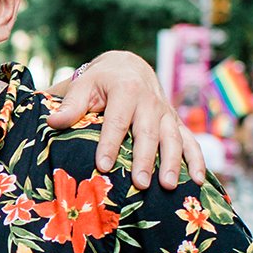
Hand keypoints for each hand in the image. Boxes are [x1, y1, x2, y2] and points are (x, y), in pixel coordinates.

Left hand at [49, 52, 204, 189]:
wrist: (128, 66)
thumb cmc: (100, 81)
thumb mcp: (83, 86)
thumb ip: (70, 105)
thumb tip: (53, 122)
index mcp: (126, 89)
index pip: (117, 120)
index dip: (110, 144)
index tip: (103, 166)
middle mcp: (151, 101)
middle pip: (148, 133)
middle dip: (145, 159)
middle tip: (140, 184)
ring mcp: (166, 113)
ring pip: (173, 138)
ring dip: (172, 162)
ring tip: (168, 186)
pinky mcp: (175, 123)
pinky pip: (190, 141)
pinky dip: (197, 160)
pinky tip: (199, 180)